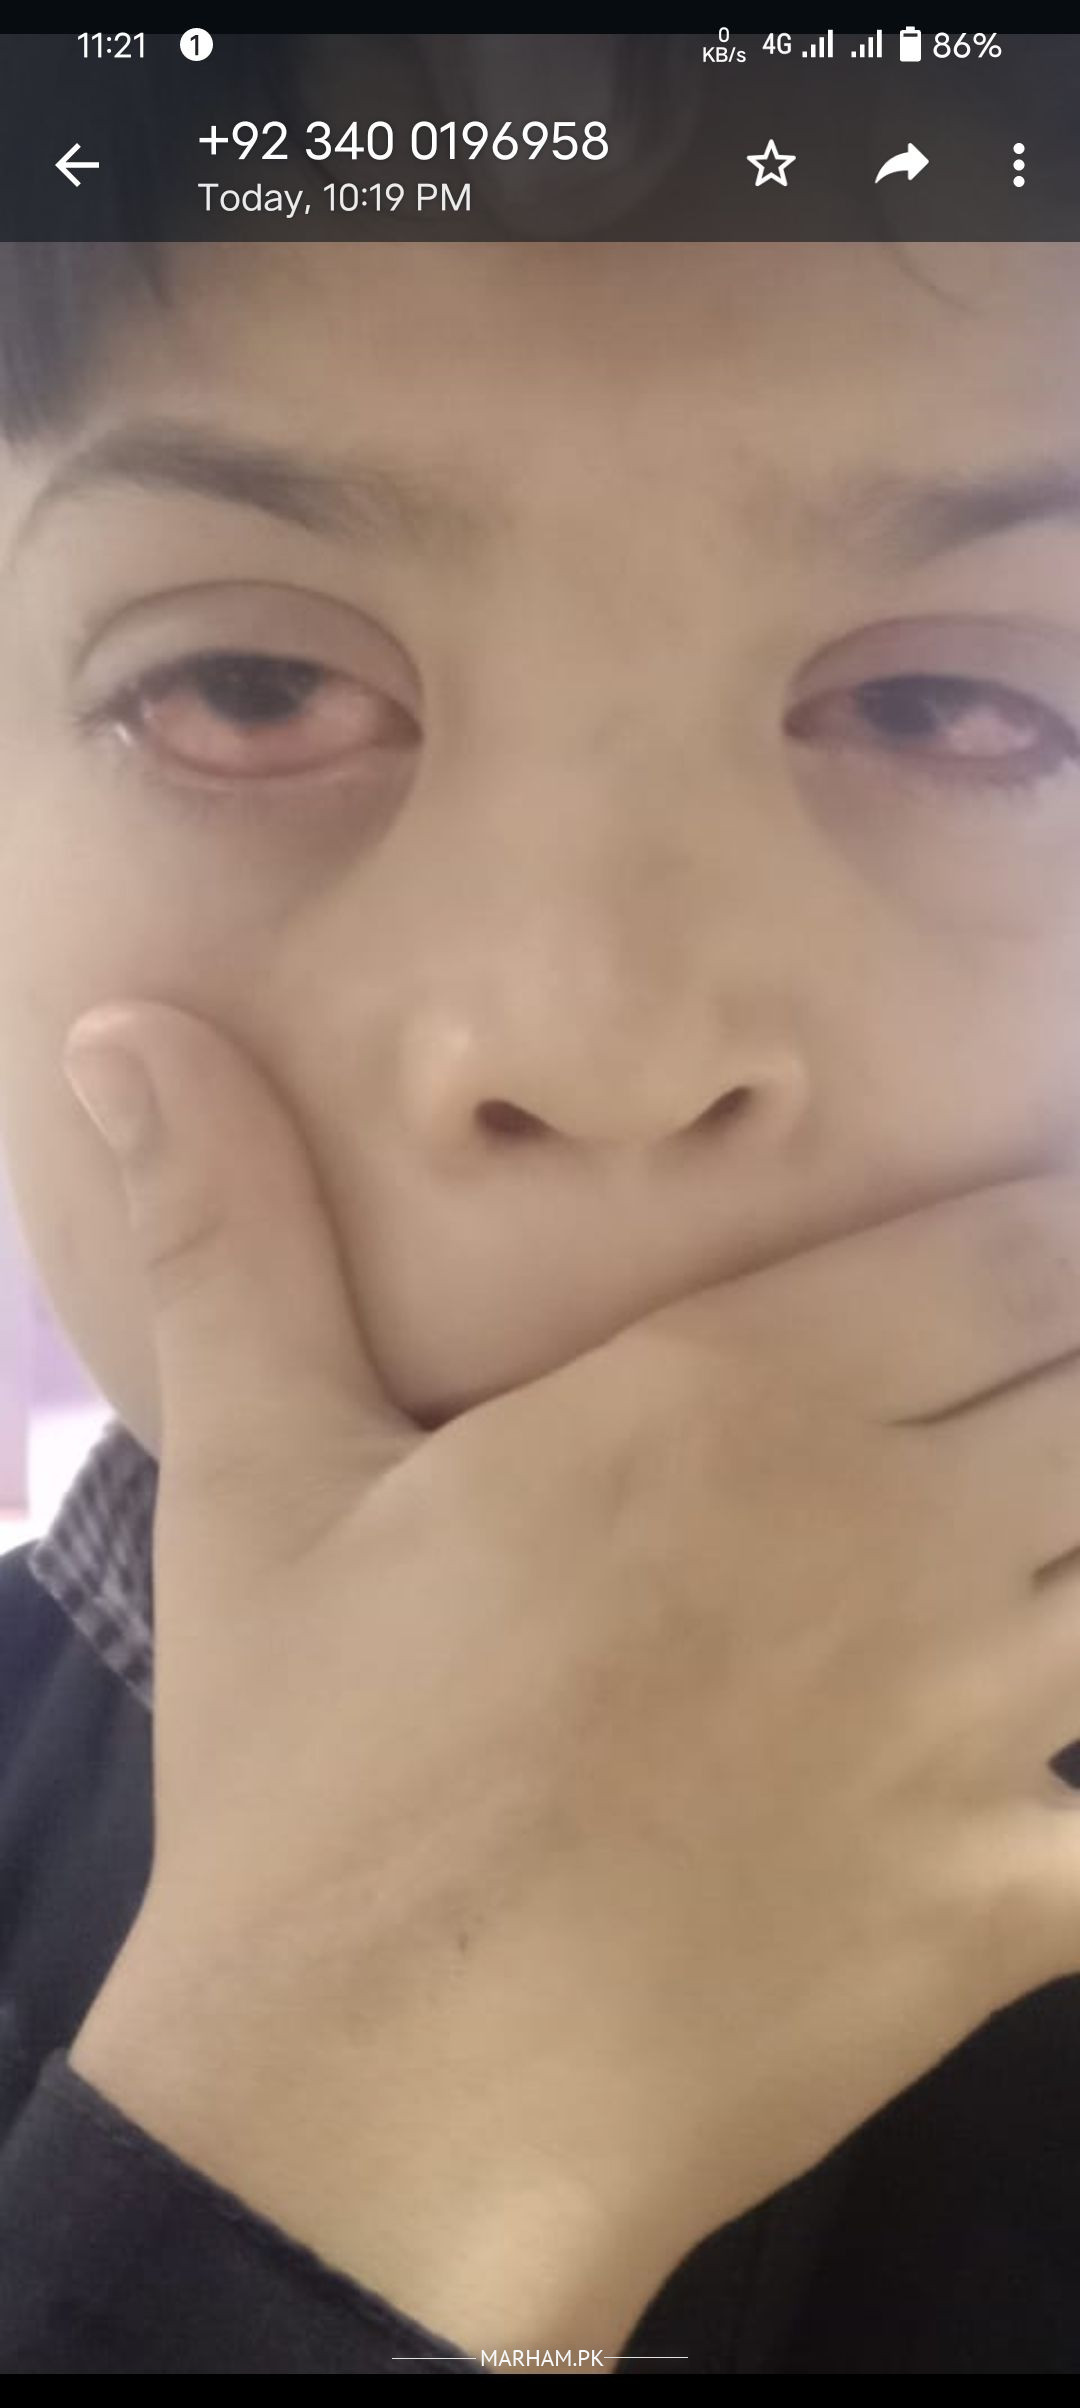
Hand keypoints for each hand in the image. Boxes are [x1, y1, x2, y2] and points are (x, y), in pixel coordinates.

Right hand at [64, 1001, 1079, 2359]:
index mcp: (732, 1400)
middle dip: (1078, 1365)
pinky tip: (1052, 1788)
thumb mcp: (254, 1480)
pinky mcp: (995, 1906)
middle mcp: (887, 1533)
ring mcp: (967, 1728)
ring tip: (1028, 1554)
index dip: (1048, 1233)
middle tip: (1024, 1390)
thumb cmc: (315, 1777)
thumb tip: (127, 1035)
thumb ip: (232, 1233)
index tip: (1019, 1256)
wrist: (364, 2101)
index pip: (1009, 1246)